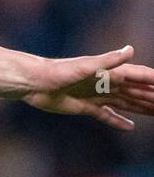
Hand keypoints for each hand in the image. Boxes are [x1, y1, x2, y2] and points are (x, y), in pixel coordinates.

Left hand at [23, 45, 153, 129]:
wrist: (34, 82)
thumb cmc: (58, 71)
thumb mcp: (86, 66)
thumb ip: (109, 60)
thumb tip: (131, 49)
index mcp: (110, 73)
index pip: (140, 77)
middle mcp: (106, 83)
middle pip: (137, 92)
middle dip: (153, 97)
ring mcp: (96, 95)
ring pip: (126, 103)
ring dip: (142, 108)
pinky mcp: (85, 107)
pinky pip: (106, 115)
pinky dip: (118, 121)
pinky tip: (130, 126)